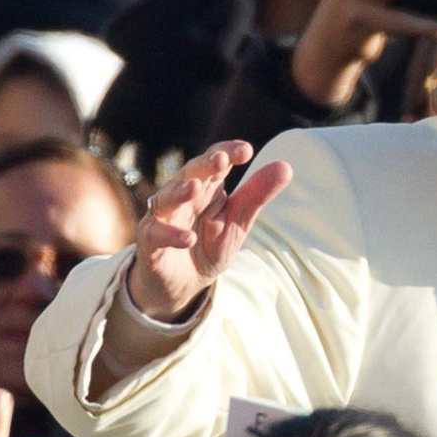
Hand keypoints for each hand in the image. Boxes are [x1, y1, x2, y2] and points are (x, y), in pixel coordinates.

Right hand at [126, 142, 293, 319]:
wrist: (182, 285)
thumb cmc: (207, 247)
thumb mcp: (237, 223)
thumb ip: (256, 196)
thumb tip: (286, 166)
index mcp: (206, 188)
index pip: (214, 161)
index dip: (227, 151)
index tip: (246, 151)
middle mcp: (181, 197)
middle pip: (190, 173)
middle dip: (204, 165)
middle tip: (221, 158)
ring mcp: (163, 219)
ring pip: (166, 199)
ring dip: (179, 192)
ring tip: (196, 188)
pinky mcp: (150, 243)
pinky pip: (157, 234)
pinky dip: (171, 235)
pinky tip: (189, 239)